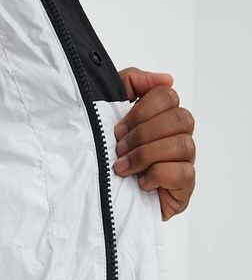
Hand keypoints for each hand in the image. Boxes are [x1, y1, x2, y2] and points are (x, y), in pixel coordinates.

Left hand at [113, 68, 195, 220]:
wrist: (95, 200)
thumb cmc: (103, 157)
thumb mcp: (107, 113)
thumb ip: (131, 84)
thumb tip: (166, 79)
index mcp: (161, 118)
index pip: (168, 96)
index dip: (141, 110)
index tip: (117, 129)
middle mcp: (176, 138)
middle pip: (180, 118)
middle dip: (143, 134)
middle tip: (118, 149)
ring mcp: (183, 163)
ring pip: (183, 144)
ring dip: (147, 154)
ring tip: (123, 168)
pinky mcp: (183, 189)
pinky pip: (184, 173)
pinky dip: (158, 175)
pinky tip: (141, 182)